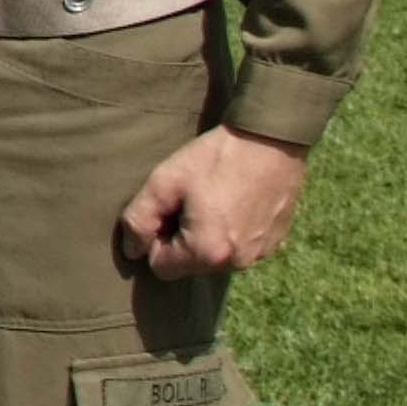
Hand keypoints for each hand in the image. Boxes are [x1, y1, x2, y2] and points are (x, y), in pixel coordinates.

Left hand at [115, 126, 310, 277]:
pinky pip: (239, 248)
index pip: (161, 267)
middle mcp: (236, 263)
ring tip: (213, 199)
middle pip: (189, 265)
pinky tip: (234, 202)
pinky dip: (231, 232)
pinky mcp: (274, 242)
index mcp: (207, 252)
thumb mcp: (164, 182)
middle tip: (190, 200)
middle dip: (181, 239)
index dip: (156, 238)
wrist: (271, 139)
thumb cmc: (214, 158)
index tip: (168, 208)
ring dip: (206, 237)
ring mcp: (259, 254)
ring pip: (214, 258)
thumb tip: (131, 251)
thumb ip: (139, 220)